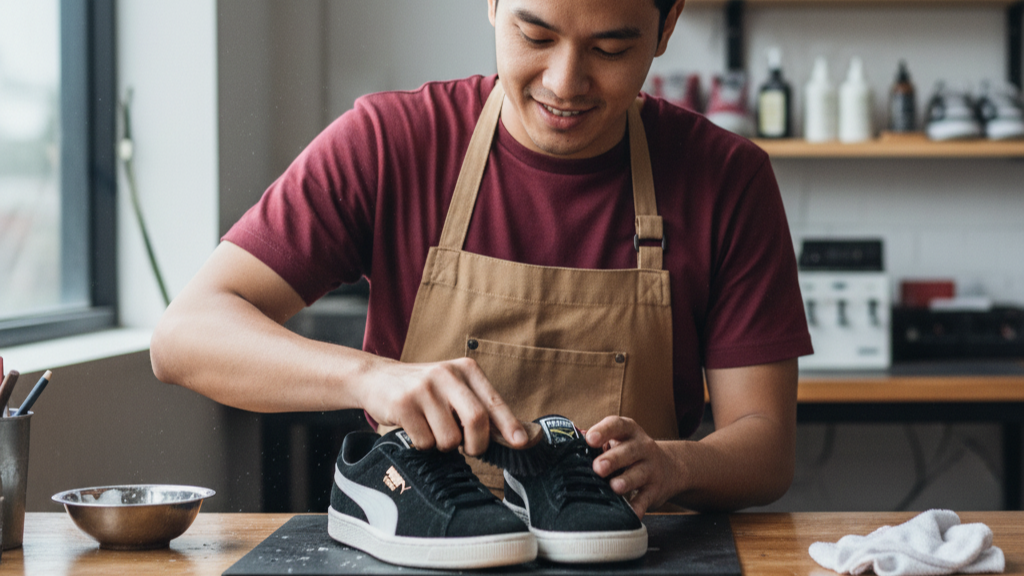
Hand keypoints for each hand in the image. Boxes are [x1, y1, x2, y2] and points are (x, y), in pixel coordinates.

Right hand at [361, 357, 527, 455]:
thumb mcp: (453, 387)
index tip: (521, 442)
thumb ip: (478, 405)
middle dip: (477, 444)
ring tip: (434, 430)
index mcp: (465, 369)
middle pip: (476, 419)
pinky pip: (425, 442)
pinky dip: (424, 445)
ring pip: (449, 438)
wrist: (377, 378)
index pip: (493, 402)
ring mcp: (423, 388)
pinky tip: (415, 428)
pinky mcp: (403, 404)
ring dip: (444, 445)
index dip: (509, 425)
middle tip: (470, 449)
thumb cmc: (424, 390)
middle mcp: (446, 374)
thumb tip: (512, 436)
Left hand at [585, 416, 681, 517]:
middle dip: (613, 459)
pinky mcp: (655, 490)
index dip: (604, 430)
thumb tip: (568, 445)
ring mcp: (651, 469)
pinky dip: (638, 507)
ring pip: (639, 474)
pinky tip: (629, 513)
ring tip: (614, 486)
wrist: (671, 467)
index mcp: (629, 431)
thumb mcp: (620, 440)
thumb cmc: (631, 453)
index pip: (617, 425)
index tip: (590, 439)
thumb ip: (597, 442)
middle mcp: (642, 447)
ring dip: (626, 480)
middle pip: (628, 451)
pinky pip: (645, 499)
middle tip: (597, 467)